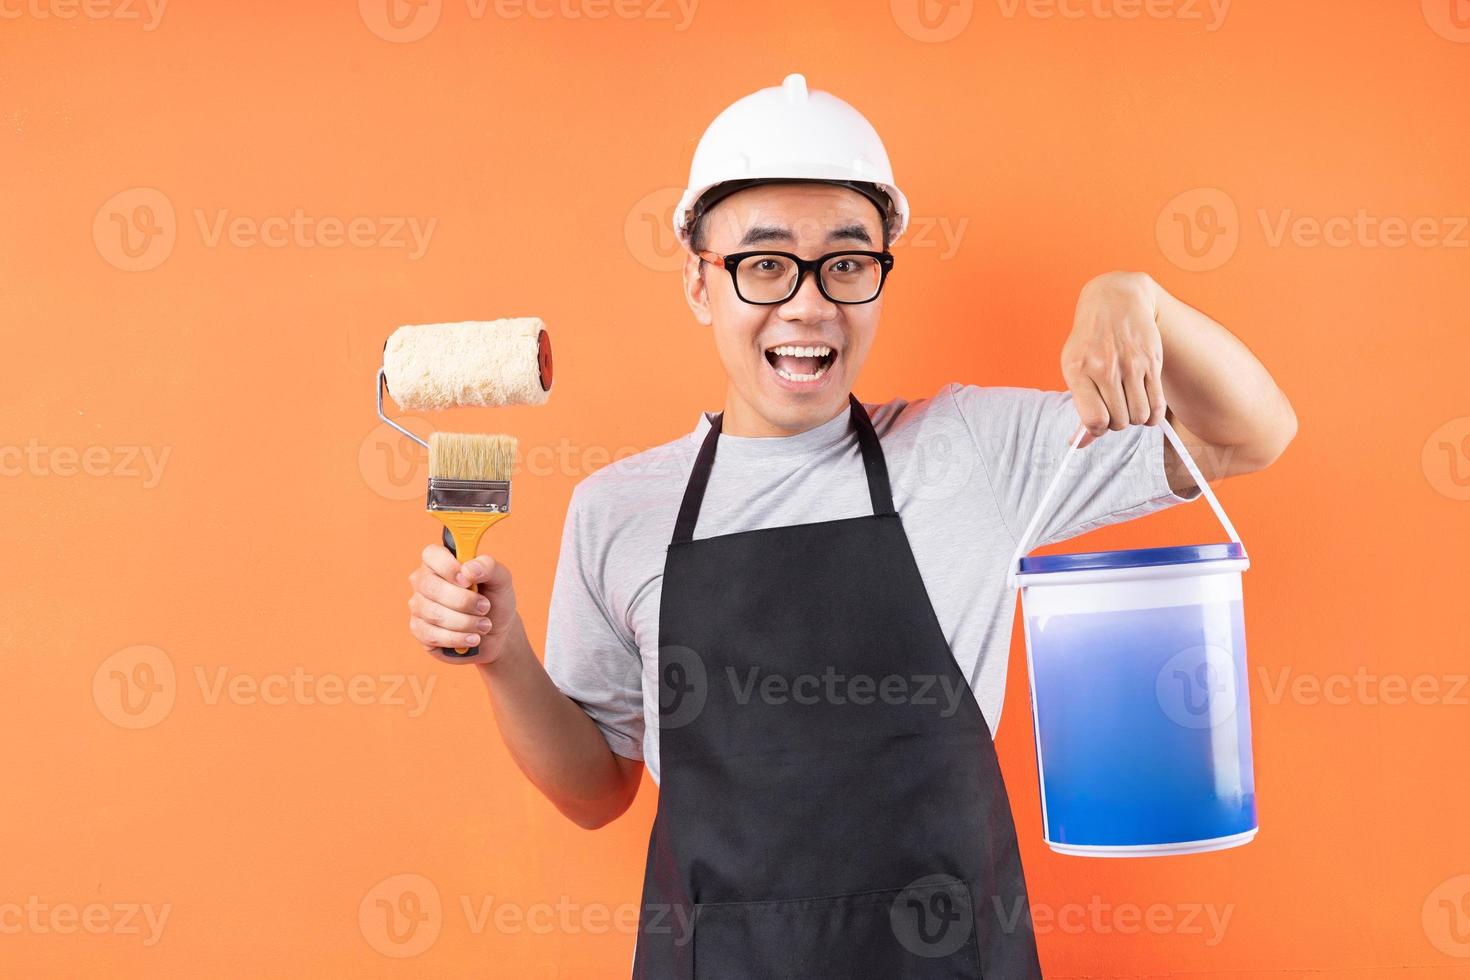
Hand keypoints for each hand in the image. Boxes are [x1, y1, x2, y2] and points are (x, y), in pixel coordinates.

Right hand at [407, 544, 518, 664]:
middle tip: (485, 607)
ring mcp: (419, 606)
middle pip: (430, 587)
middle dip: (463, 601)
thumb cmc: (495, 599)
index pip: (431, 554)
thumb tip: (469, 569)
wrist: (496, 632)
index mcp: (440, 561)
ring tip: (484, 625)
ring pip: (433, 614)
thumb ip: (489, 567)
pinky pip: (432, 635)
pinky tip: (473, 638)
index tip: (468, 580)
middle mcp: (424, 581)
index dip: (449, 567)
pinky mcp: (419, 630)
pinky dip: (457, 638)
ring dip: (465, 622)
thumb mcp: (501, 580)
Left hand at [1060, 271, 1166, 448]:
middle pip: (1118, 422)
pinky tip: (1147, 410)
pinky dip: (1153, 416)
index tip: (1098, 423)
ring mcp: (1130, 364)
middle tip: (1115, 411)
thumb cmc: (1090, 341)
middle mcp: (1105, 368)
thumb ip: (1080, 407)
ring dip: (1135, 420)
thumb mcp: (1075, 368)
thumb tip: (1077, 445)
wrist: (1115, 301)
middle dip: (1117, 424)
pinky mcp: (1152, 362)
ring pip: (1139, 416)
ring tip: (1129, 407)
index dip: (1097, 430)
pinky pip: (1157, 404)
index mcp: (1079, 371)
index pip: (1093, 420)